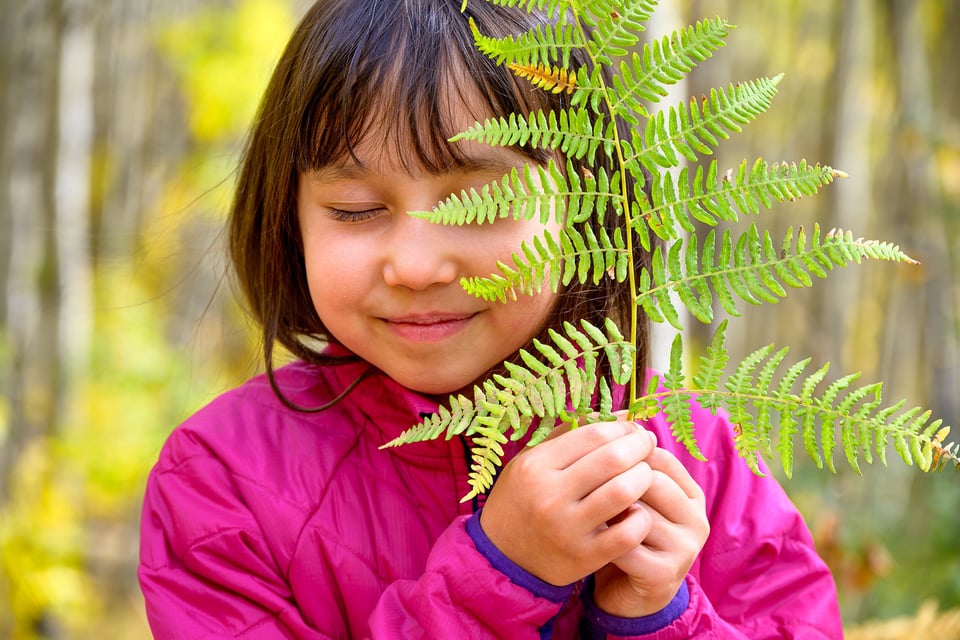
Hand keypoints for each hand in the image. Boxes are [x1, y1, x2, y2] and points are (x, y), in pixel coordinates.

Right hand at [479, 418, 659, 585]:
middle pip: (612, 459)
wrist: (502, 556)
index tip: (633, 429)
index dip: (622, 428)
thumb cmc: (523, 499)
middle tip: (648, 446)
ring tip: (645, 475)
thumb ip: (570, 434)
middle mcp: (549, 495)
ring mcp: (566, 529)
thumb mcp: (532, 461)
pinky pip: (627, 534)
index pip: (593, 434)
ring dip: (644, 478)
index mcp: (535, 466)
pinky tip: (639, 512)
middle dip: (640, 447)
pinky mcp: (583, 557)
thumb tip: (620, 415)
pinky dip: (642, 519)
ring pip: (623, 492)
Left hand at [591, 446, 708, 617]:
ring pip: (638, 511)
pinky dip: (603, 538)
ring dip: (606, 510)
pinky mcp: (665, 574)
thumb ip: (626, 460)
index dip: (622, 456)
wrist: (626, 590)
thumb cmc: (622, 531)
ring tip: (586, 510)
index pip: (658, 457)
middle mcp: (696, 518)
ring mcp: (685, 548)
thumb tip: (616, 413)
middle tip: (585, 487)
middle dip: (613, 482)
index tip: (594, 461)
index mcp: (690, 493)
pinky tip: (590, 536)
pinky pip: (626, 544)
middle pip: (650, 481)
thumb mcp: (629, 494)